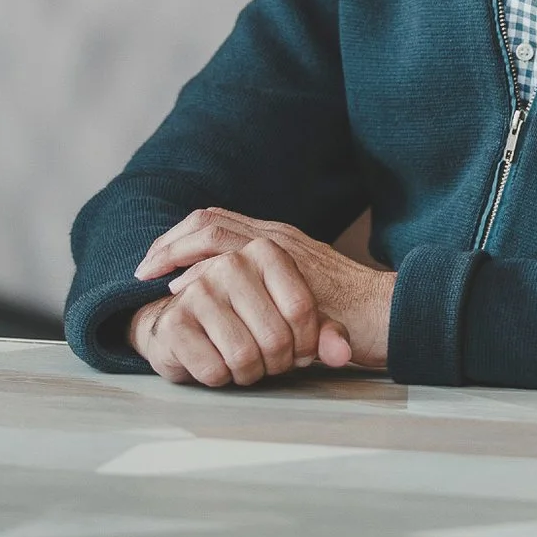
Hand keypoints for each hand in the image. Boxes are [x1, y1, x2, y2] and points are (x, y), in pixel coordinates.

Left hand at [130, 208, 394, 384]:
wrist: (393, 314)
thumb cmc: (352, 315)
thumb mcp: (304, 299)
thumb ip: (272, 295)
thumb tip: (236, 305)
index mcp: (278, 241)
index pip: (218, 221)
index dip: (181, 237)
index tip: (155, 261)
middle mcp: (276, 238)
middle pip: (209, 221)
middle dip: (170, 241)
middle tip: (143, 267)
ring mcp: (282, 252)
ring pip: (215, 235)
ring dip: (178, 252)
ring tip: (152, 277)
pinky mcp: (286, 274)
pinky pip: (232, 263)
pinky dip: (200, 274)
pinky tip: (183, 295)